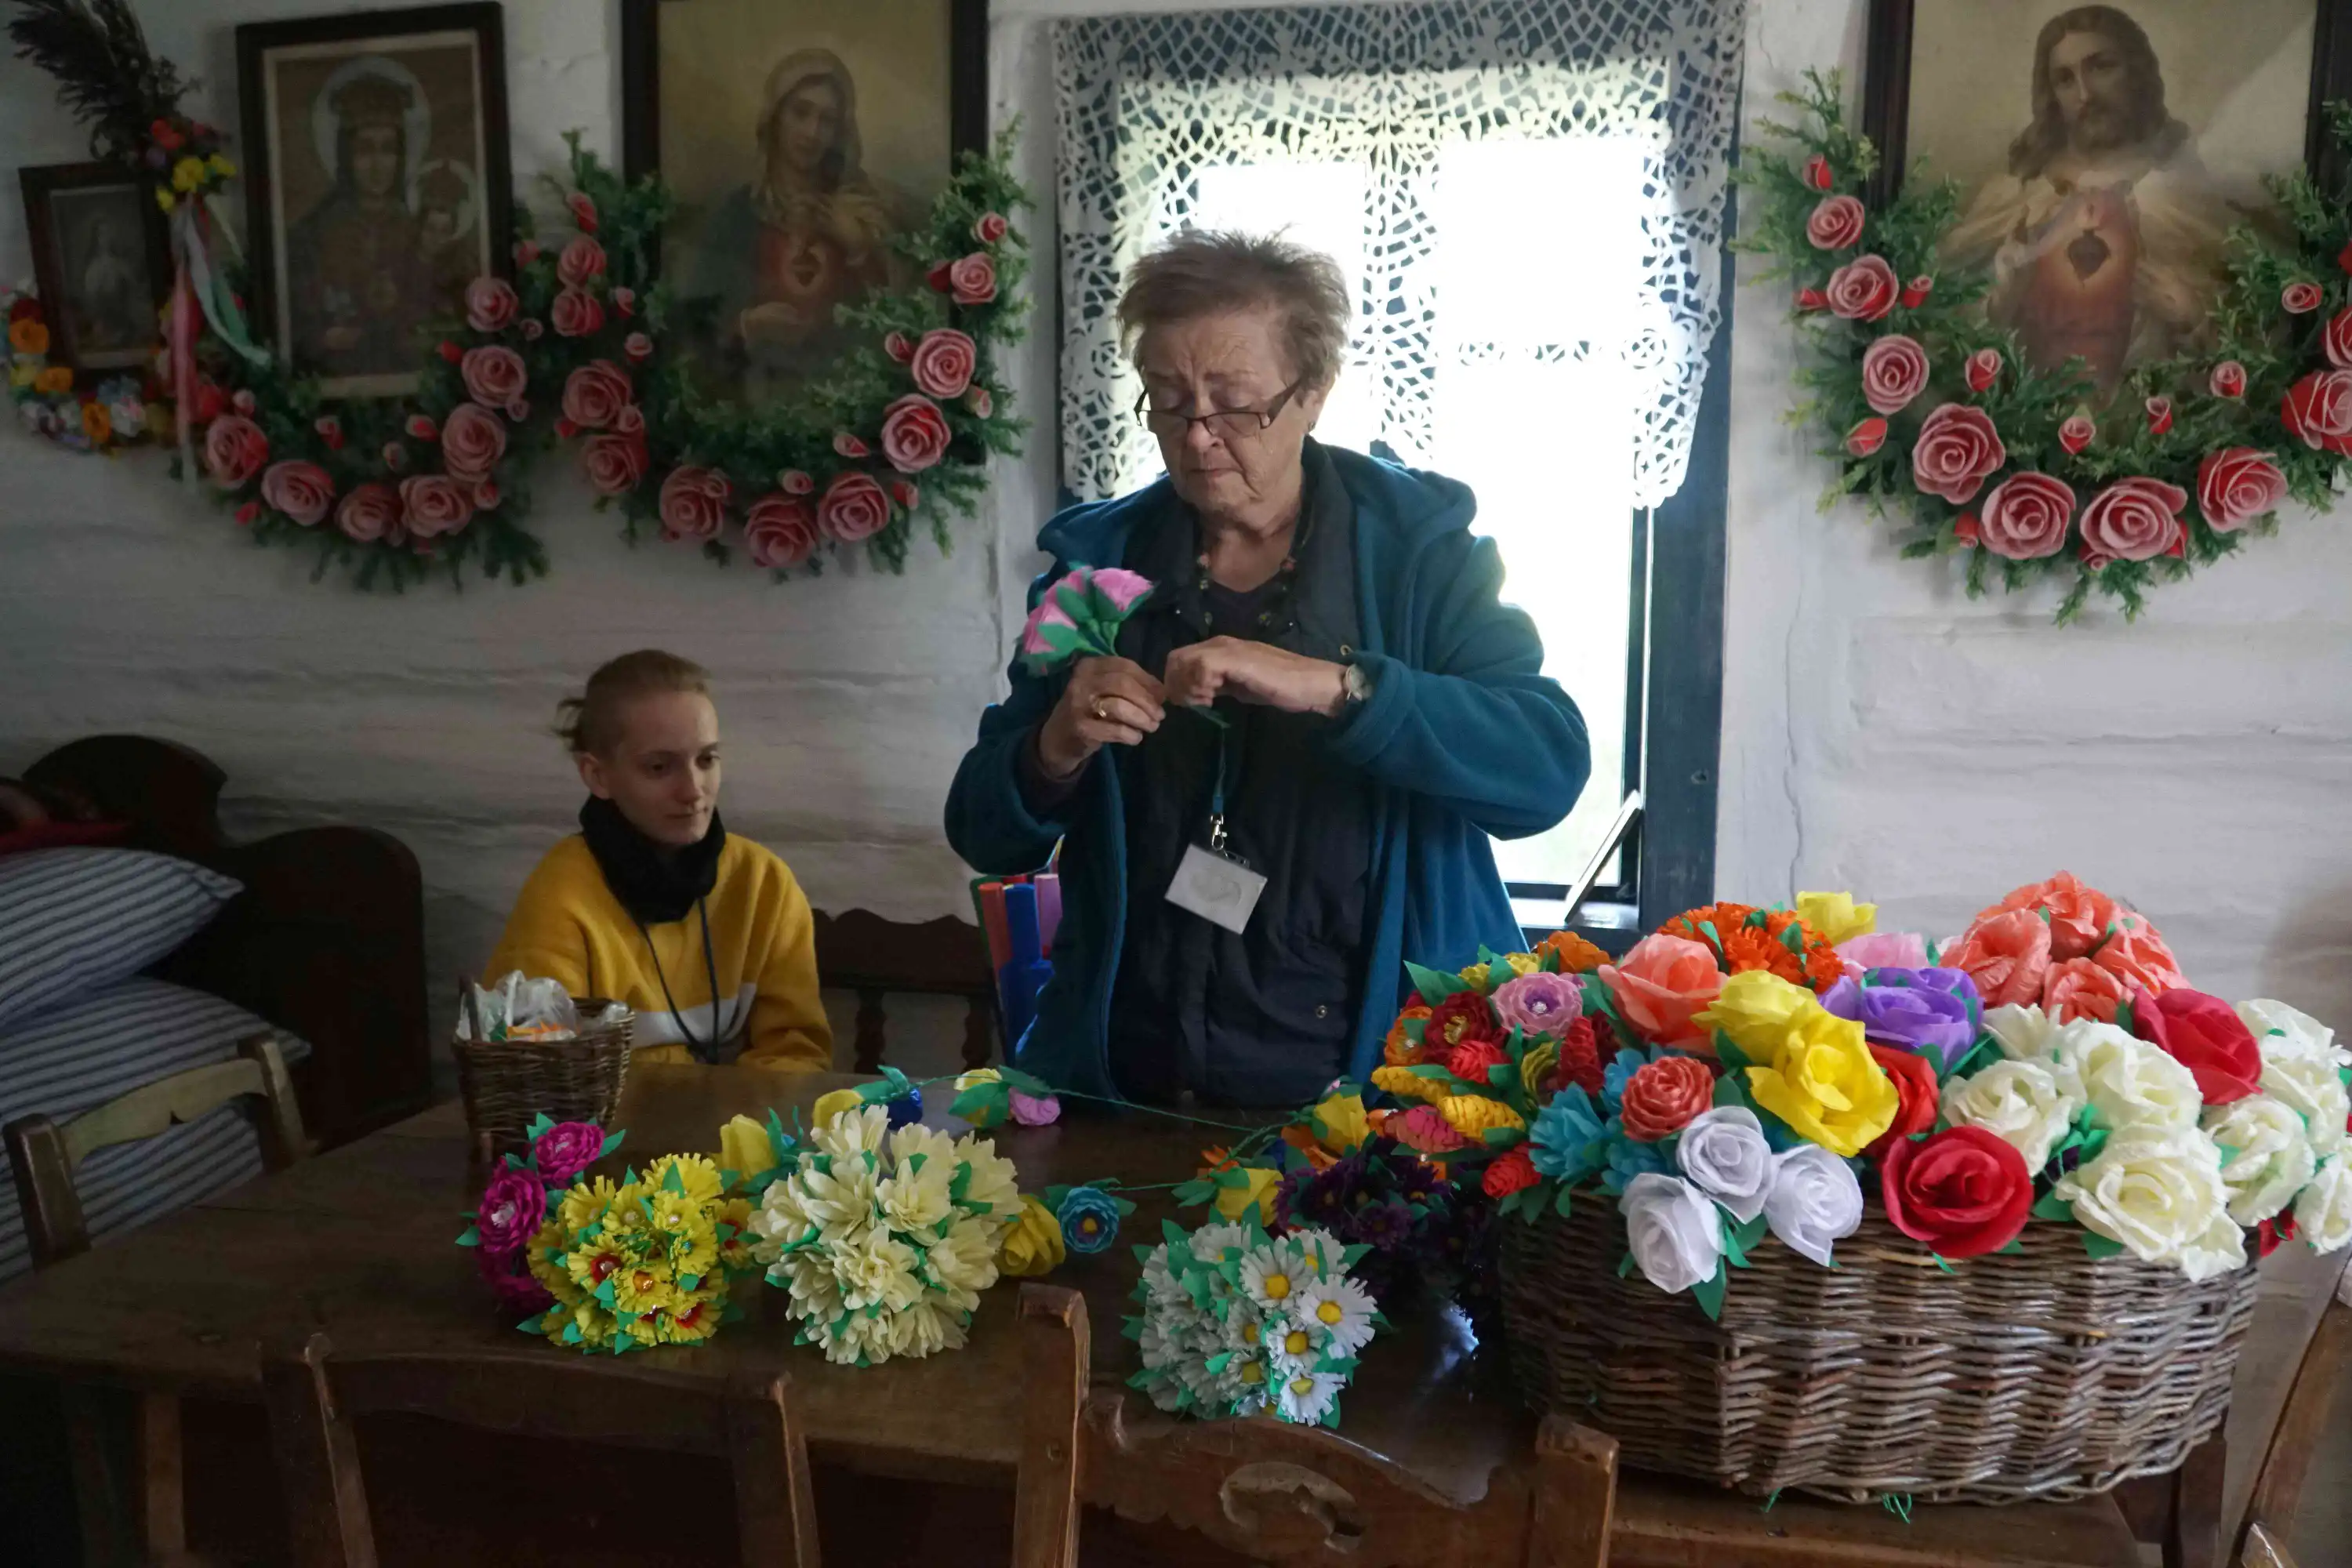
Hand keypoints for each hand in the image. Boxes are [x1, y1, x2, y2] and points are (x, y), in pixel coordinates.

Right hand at [1036, 656, 1165, 779]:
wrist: (1057, 738)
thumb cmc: (1088, 710)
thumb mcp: (1102, 690)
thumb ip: (1128, 685)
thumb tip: (1161, 691)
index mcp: (1089, 666)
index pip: (1125, 666)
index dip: (1148, 681)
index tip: (1162, 695)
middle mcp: (1081, 681)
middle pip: (1123, 684)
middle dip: (1147, 700)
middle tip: (1160, 715)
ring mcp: (1078, 705)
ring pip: (1119, 706)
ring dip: (1142, 718)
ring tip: (1151, 726)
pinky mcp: (1081, 728)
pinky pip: (1114, 730)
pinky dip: (1130, 734)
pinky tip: (1135, 737)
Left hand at [1162, 637, 1346, 716]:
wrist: (1308, 683)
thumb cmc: (1279, 686)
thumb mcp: (1239, 686)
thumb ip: (1218, 685)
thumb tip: (1197, 694)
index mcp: (1219, 648)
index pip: (1180, 658)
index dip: (1177, 681)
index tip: (1192, 701)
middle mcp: (1219, 643)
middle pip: (1176, 658)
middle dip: (1177, 685)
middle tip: (1195, 703)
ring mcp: (1227, 649)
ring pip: (1184, 661)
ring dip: (1188, 686)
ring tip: (1206, 700)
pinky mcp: (1235, 659)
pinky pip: (1201, 668)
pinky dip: (1201, 685)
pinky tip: (1214, 697)